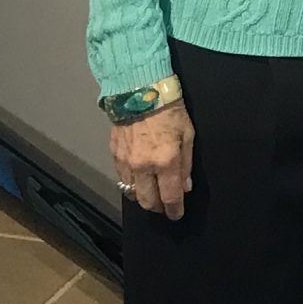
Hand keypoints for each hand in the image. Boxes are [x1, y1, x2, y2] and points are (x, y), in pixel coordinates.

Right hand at [110, 103, 195, 219]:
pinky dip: (131, 183)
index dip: (174, 210)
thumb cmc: (170, 109)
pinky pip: (121, 178)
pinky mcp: (114, 154)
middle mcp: (144, 166)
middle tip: (164, 205)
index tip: (176, 214)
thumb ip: (186, 163)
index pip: (170, 197)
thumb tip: (185, 186)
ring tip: (151, 193)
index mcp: (165, 162)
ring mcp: (126, 161)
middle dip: (157, 207)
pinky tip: (138, 178)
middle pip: (148, 201)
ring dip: (142, 196)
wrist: (140, 89)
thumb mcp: (188, 134)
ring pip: (131, 192)